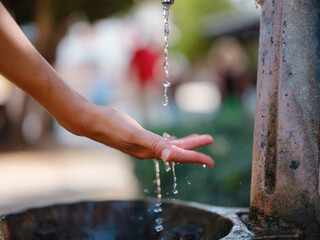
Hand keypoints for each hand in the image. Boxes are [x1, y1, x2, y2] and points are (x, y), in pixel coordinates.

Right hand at [82, 105, 214, 166]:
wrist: (92, 121)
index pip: (178, 156)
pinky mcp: (139, 138)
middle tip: (210, 140)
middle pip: (177, 151)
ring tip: (197, 138)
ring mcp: (143, 145)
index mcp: (150, 151)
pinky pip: (160, 142)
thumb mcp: (134, 134)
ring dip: (184, 143)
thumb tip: (170, 156)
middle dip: (194, 147)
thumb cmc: (112, 125)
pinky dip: (170, 140)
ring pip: (169, 146)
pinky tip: (171, 138)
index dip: (196, 157)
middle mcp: (148, 151)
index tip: (211, 161)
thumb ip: (154, 144)